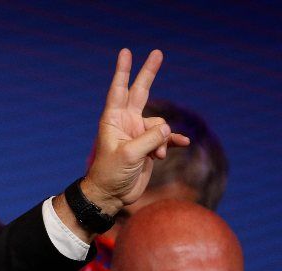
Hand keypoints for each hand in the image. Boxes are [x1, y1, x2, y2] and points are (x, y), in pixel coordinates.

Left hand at [82, 49, 190, 214]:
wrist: (112, 195)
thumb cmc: (111, 174)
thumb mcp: (129, 155)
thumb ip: (149, 139)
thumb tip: (166, 129)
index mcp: (114, 120)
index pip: (119, 90)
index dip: (123, 71)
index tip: (126, 52)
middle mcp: (126, 122)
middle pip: (141, 92)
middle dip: (149, 73)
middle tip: (157, 52)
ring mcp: (138, 133)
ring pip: (160, 124)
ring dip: (162, 139)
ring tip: (155, 156)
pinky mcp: (149, 146)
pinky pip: (166, 137)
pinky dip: (173, 141)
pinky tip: (182, 144)